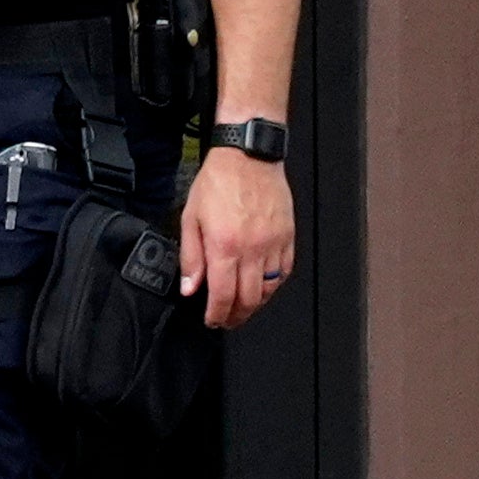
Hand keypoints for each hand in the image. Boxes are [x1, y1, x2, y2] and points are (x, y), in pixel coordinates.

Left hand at [181, 147, 293, 329]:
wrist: (247, 158)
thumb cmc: (217, 184)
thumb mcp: (190, 219)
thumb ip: (190, 258)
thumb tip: (190, 288)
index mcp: (224, 246)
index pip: (223, 295)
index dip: (217, 314)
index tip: (212, 320)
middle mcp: (253, 249)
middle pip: (248, 298)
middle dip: (236, 316)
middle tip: (226, 320)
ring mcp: (274, 244)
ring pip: (269, 289)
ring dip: (255, 304)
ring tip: (242, 308)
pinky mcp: (288, 236)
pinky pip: (285, 271)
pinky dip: (274, 285)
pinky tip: (262, 288)